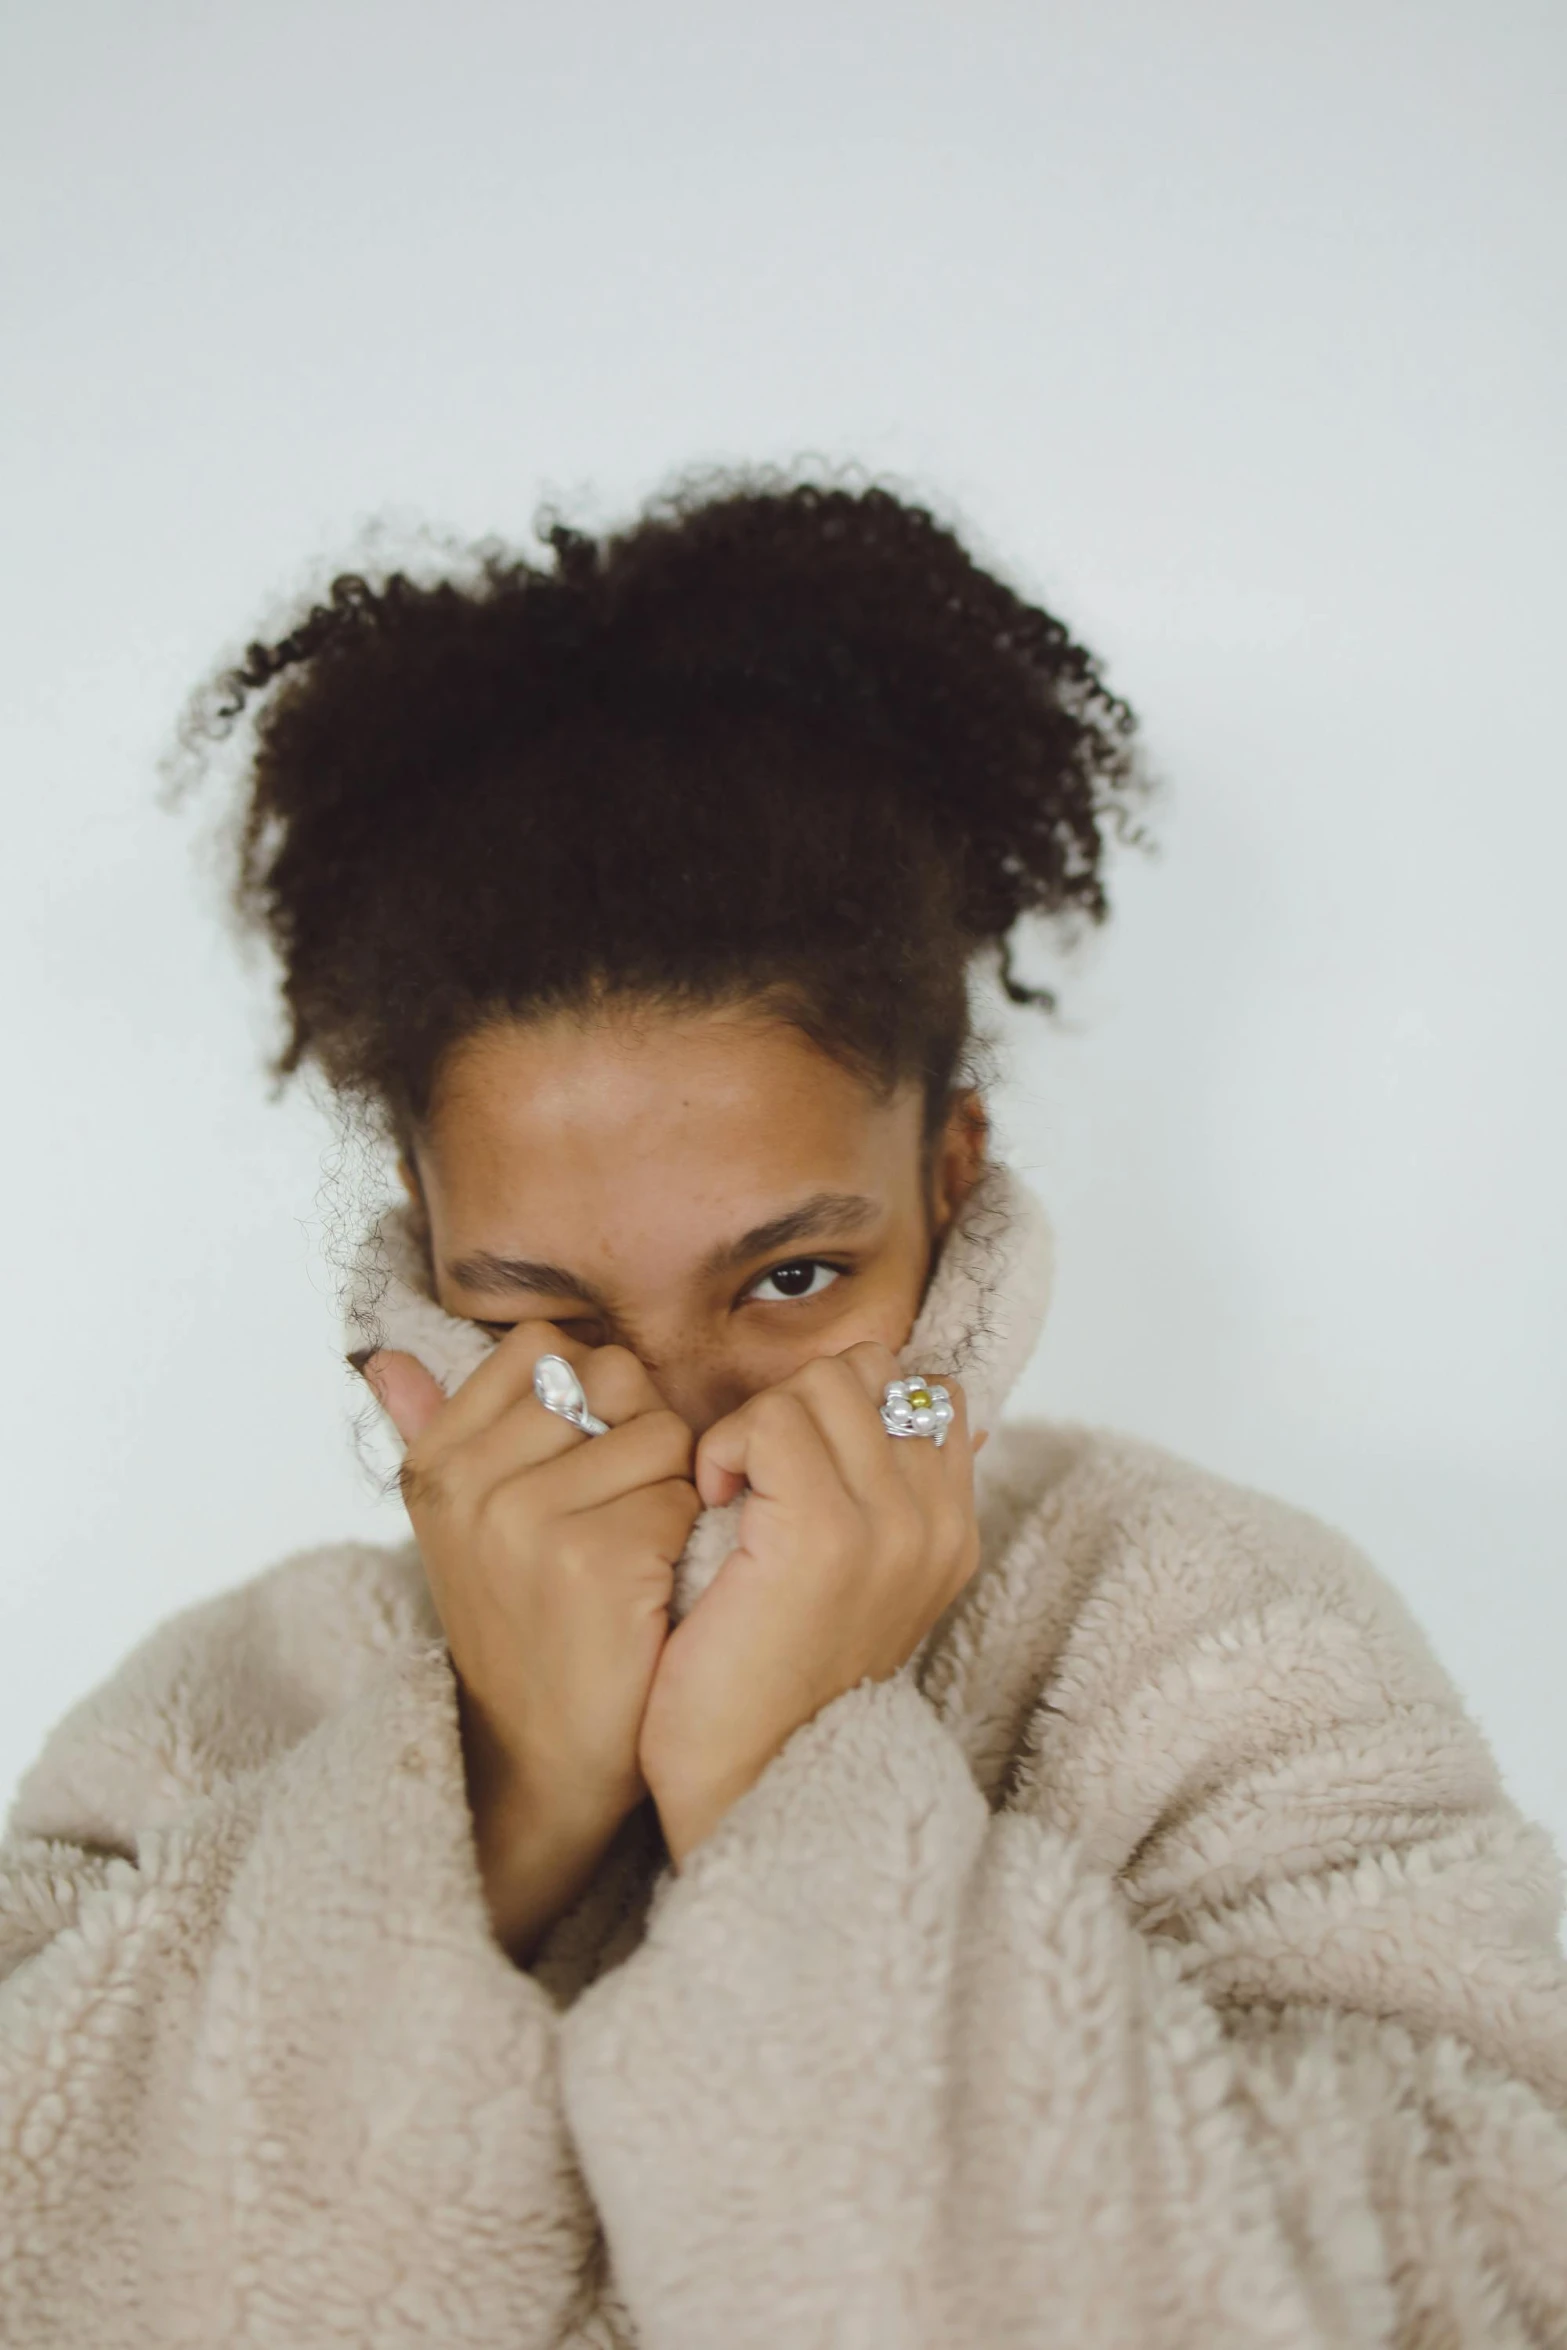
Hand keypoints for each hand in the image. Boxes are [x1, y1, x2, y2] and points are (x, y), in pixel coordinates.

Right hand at [359, 1329, 698, 1954]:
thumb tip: (387, 1358)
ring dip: (671, 1485)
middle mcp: (469, 1483)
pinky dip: (687, 1532)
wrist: (541, 1758)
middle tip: (620, 1509)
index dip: (591, 1392)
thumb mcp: (457, 1526)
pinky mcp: (594, 1559)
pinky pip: (682, 1492)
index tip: (581, 1461)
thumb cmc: (522, 1626)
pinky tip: (652, 1584)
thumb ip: (429, 1430)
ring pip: (659, 1431)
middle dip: (639, 1431)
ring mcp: (526, 1520)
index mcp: (434, 1462)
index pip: (542, 1347)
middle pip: (612, 1376)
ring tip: (635, 1549)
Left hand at [636, 1346, 983, 1866]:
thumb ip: (881, 1501)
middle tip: (753, 1477)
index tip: (791, 1462)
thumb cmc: (773, 1686)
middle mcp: (935, 1522)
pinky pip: (770, 1422)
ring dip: (756, 1424)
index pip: (923, 1388)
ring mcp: (888, 1526)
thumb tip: (895, 1402)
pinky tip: (711, 1504)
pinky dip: (725, 1447)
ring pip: (818, 1385)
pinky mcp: (823, 1534)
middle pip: (868, 1371)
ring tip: (731, 1493)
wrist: (748, 1785)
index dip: (846, 1401)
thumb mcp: (853, 1587)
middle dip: (796, 1403)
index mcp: (950, 1530)